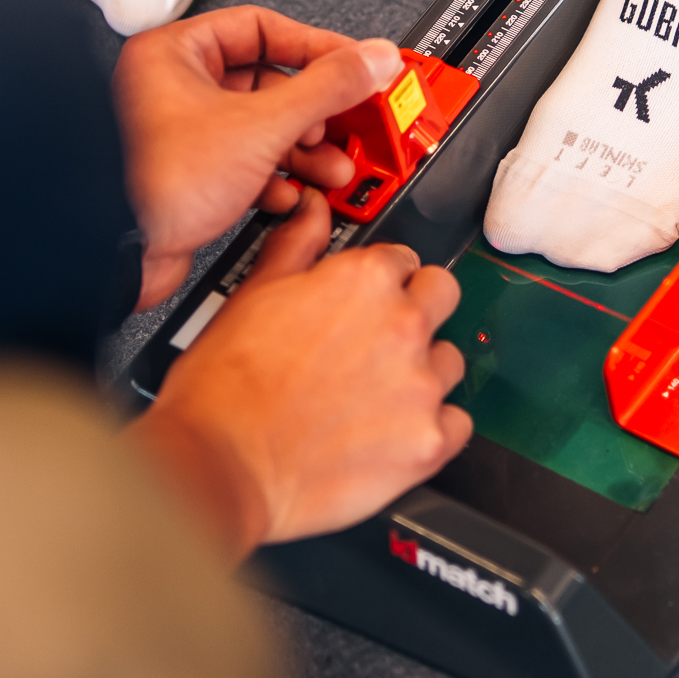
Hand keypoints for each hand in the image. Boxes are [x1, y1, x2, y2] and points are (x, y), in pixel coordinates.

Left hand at [115, 6, 406, 307]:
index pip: (262, 27)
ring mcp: (181, 134)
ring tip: (331, 166)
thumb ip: (326, 88)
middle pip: (268, 84)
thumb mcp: (262, 125)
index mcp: (176, 53)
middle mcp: (174, 87)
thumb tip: (371, 61)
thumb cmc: (155, 182)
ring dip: (302, 150)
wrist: (119, 254)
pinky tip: (290, 194)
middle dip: (314, 113)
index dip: (315, 47)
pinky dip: (275, 178)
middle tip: (347, 123)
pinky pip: (245, 164)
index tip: (354, 64)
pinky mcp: (189, 176)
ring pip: (260, 128)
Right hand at [125, 192, 471, 554]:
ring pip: (449, 361)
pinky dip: (433, 428)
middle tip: (379, 340)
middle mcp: (402, 325)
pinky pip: (458, 424)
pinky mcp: (429, 441)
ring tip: (376, 394)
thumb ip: (296, 245)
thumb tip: (312, 211)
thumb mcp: (251, 294)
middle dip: (417, 308)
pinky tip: (394, 432)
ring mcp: (421, 385)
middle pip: (443, 294)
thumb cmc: (225, 391)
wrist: (220, 466)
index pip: (402, 257)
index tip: (367, 298)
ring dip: (423, 370)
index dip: (380, 278)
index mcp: (363, 280)